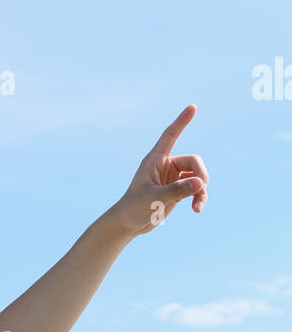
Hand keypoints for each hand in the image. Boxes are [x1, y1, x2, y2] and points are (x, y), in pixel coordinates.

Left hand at [111, 103, 208, 237]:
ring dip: (202, 190)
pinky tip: (197, 209)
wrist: (128, 224)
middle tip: (201, 189)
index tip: (192, 107)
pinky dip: (199, 197)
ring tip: (198, 206)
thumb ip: (177, 190)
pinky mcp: (178, 190)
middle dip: (201, 175)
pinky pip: (196, 188)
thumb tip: (201, 183)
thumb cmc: (134, 208)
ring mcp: (173, 178)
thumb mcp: (155, 198)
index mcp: (155, 160)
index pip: (170, 135)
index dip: (181, 121)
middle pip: (194, 161)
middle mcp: (166, 166)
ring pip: (198, 176)